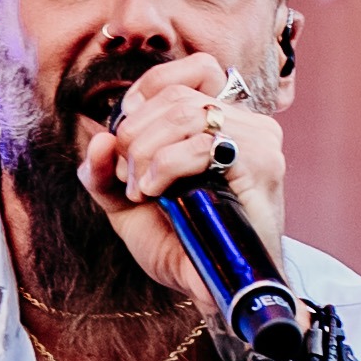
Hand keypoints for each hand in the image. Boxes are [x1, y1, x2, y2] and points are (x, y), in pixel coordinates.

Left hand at [84, 46, 286, 287]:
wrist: (220, 291)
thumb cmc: (182, 245)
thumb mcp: (129, 202)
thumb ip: (106, 171)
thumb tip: (98, 139)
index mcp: (226, 121)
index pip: (194, 69)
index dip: (147, 93)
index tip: (125, 138)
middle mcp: (249, 123)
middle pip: (177, 94)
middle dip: (135, 134)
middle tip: (129, 177)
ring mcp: (260, 141)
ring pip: (185, 115)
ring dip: (146, 153)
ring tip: (142, 190)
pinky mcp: (262, 164)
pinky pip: (200, 145)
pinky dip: (165, 166)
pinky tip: (156, 192)